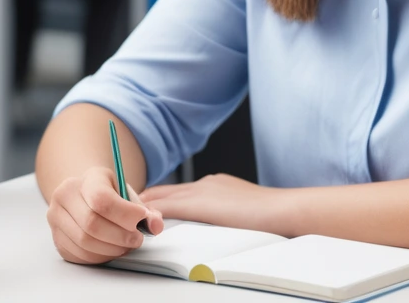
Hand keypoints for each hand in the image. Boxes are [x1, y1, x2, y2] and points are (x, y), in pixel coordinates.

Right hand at [46, 166, 163, 264]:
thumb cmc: (111, 197)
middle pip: (92, 223)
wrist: (86, 197)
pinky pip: (79, 254)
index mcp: (87, 178)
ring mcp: (56, 217)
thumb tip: (155, 225)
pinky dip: (100, 257)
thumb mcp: (129, 195)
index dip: (125, 214)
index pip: (101, 199)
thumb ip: (146, 211)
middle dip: (120, 236)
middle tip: (136, 239)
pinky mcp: (57, 238)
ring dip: (111, 249)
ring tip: (124, 245)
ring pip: (85, 242)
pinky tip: (110, 249)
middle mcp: (65, 194)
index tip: (142, 219)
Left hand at [141, 174, 289, 234]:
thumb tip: (216, 223)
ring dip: (144, 205)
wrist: (282, 210)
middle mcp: (204, 184)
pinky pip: (167, 208)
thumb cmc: (270, 216)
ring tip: (127, 212)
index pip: (178, 191)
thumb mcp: (243, 209)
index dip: (159, 196)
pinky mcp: (199, 205)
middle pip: (165, 190)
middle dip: (144, 198)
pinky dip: (152, 212)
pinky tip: (141, 219)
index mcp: (214, 184)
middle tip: (125, 206)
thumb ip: (226, 212)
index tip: (144, 202)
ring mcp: (201, 192)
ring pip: (162, 197)